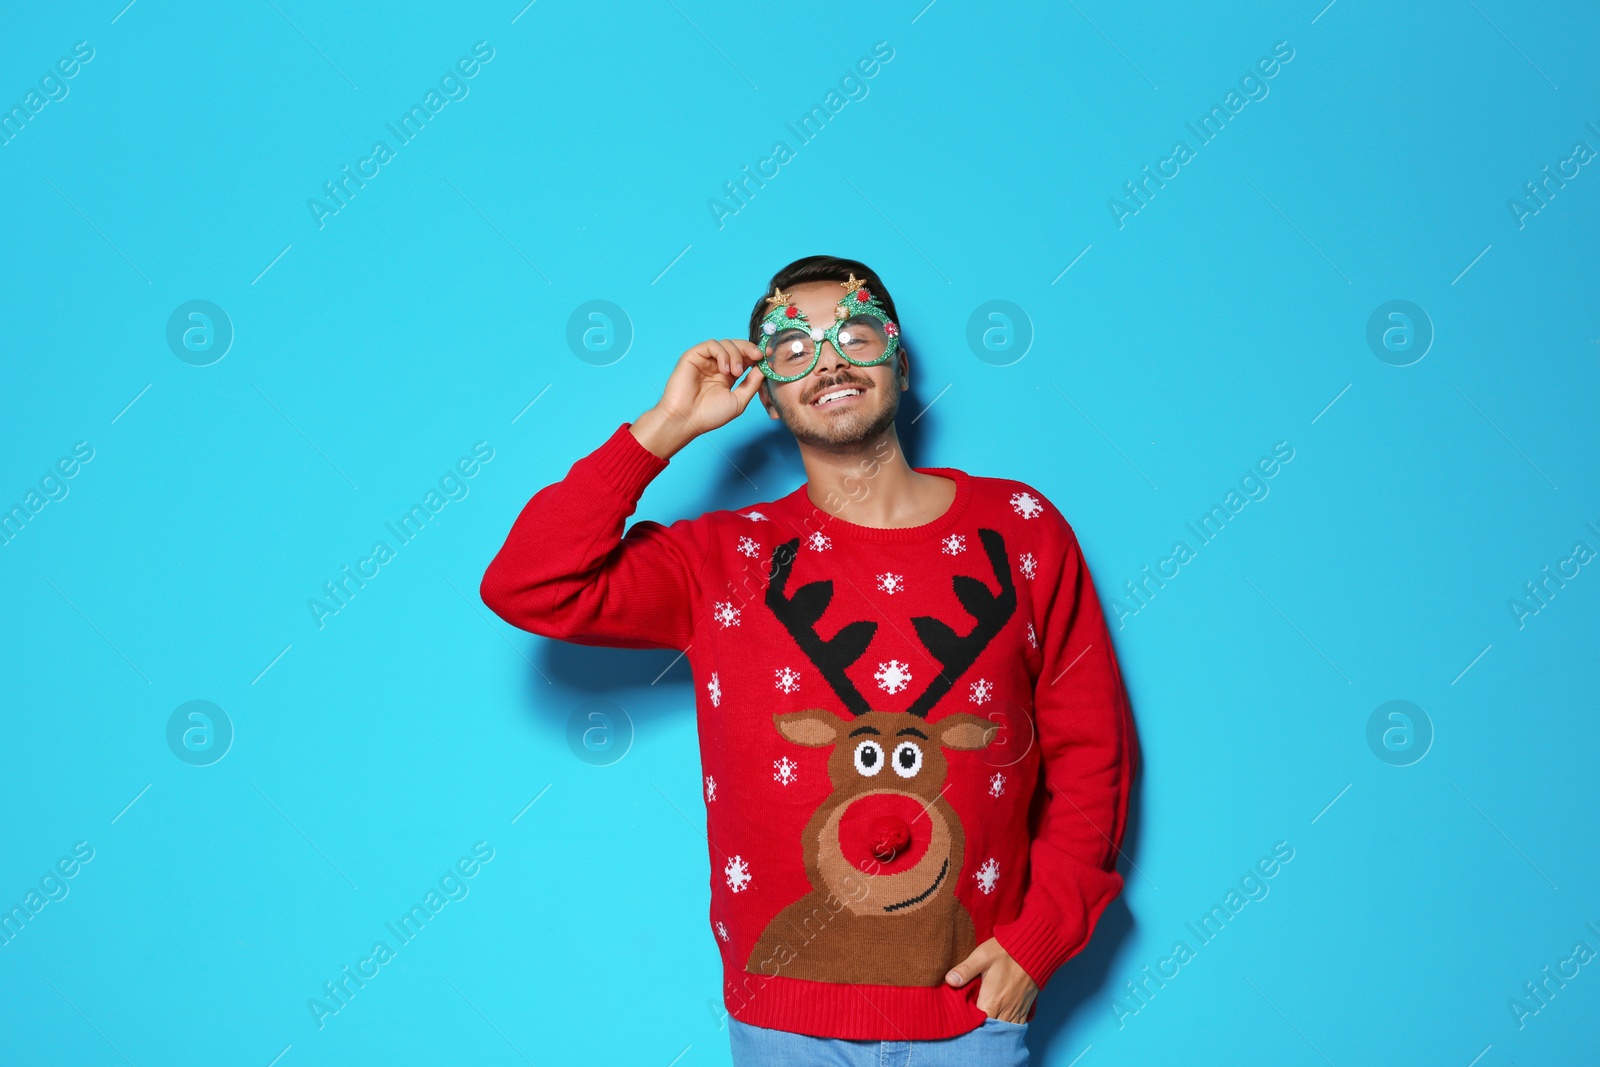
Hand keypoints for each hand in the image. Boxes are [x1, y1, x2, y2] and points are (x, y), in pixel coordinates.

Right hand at [631, 338, 764, 458]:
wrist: (686, 420)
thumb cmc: (709, 415)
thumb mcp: (739, 400)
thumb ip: (752, 384)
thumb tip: (764, 368)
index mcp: (728, 375)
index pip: (745, 358)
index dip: (756, 355)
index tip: (768, 355)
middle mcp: (716, 365)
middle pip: (737, 347)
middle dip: (750, 349)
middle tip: (758, 356)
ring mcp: (705, 360)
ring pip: (726, 344)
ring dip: (736, 355)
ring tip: (736, 372)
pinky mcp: (694, 356)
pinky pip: (712, 345)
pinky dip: (722, 354)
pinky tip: (724, 370)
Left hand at [945, 938, 1038, 1023]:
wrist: (1034, 949)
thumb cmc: (1006, 952)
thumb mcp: (982, 956)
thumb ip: (965, 970)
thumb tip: (949, 980)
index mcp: (992, 1001)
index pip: (977, 1025)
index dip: (968, 1027)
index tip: (960, 1025)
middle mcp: (1005, 1010)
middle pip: (990, 1031)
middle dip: (980, 1032)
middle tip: (969, 1030)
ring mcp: (1016, 1010)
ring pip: (1004, 1031)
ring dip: (994, 1032)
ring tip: (982, 1031)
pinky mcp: (1024, 1007)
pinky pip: (1016, 1026)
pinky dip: (1007, 1029)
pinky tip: (1000, 1027)